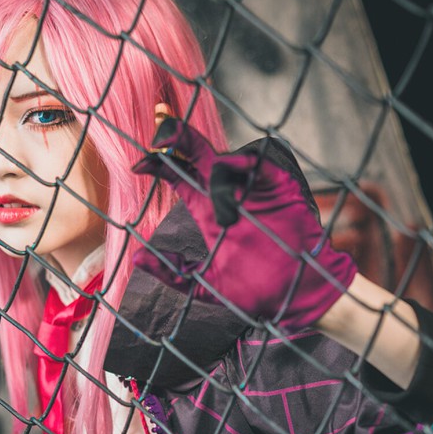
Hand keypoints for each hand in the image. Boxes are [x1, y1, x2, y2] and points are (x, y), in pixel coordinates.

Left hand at [133, 118, 357, 330]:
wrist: (295, 297)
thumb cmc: (254, 292)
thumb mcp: (205, 285)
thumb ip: (172, 272)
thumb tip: (137, 257)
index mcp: (210, 213)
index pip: (180, 179)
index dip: (159, 166)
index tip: (139, 165)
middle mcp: (228, 196)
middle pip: (198, 157)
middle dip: (178, 139)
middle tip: (160, 136)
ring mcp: (253, 190)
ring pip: (224, 161)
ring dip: (215, 177)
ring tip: (224, 217)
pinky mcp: (278, 187)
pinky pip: (258, 164)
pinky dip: (243, 162)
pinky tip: (231, 169)